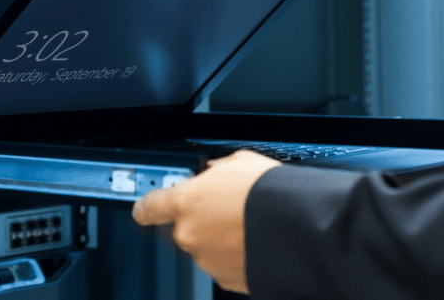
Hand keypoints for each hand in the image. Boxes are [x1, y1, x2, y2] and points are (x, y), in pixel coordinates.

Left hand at [132, 150, 281, 293]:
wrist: (299, 229)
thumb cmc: (270, 193)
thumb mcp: (238, 163)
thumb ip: (215, 171)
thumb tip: (213, 173)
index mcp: (186, 202)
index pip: (149, 207)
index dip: (146, 207)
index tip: (144, 209)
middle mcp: (189, 234)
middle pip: (184, 227)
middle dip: (202, 219)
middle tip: (229, 208)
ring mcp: (207, 260)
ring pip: (206, 247)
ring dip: (221, 238)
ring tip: (250, 225)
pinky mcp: (227, 280)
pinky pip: (225, 264)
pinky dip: (235, 255)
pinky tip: (255, 241)